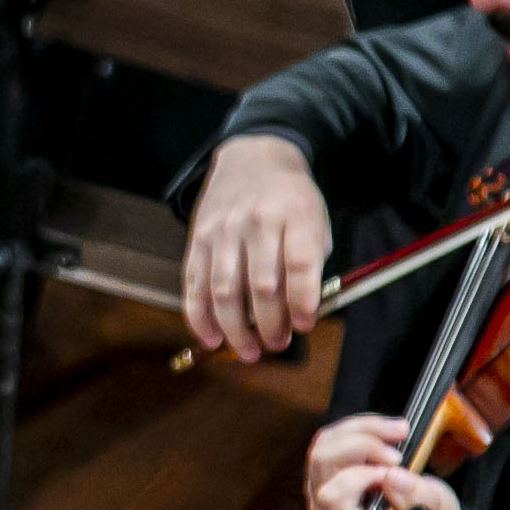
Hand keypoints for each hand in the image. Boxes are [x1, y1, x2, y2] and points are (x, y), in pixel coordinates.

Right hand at [182, 135, 331, 360]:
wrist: (253, 158)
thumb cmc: (290, 200)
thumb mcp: (315, 221)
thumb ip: (311, 264)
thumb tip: (297, 317)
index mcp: (294, 215)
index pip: (299, 264)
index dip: (302, 302)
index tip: (304, 325)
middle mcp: (256, 222)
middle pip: (261, 284)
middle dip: (270, 324)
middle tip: (276, 343)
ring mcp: (223, 230)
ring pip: (225, 290)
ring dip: (236, 329)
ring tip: (250, 351)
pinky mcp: (198, 238)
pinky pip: (194, 283)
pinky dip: (200, 316)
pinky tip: (211, 337)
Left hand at [304, 414, 459, 509]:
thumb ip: (418, 499)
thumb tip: (392, 476)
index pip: (335, 500)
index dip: (361, 478)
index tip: (395, 470)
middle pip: (322, 463)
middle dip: (362, 445)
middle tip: (397, 450)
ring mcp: (324, 490)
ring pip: (324, 446)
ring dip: (360, 431)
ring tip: (397, 432)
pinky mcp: (328, 472)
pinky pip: (329, 440)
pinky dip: (357, 428)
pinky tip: (383, 431)